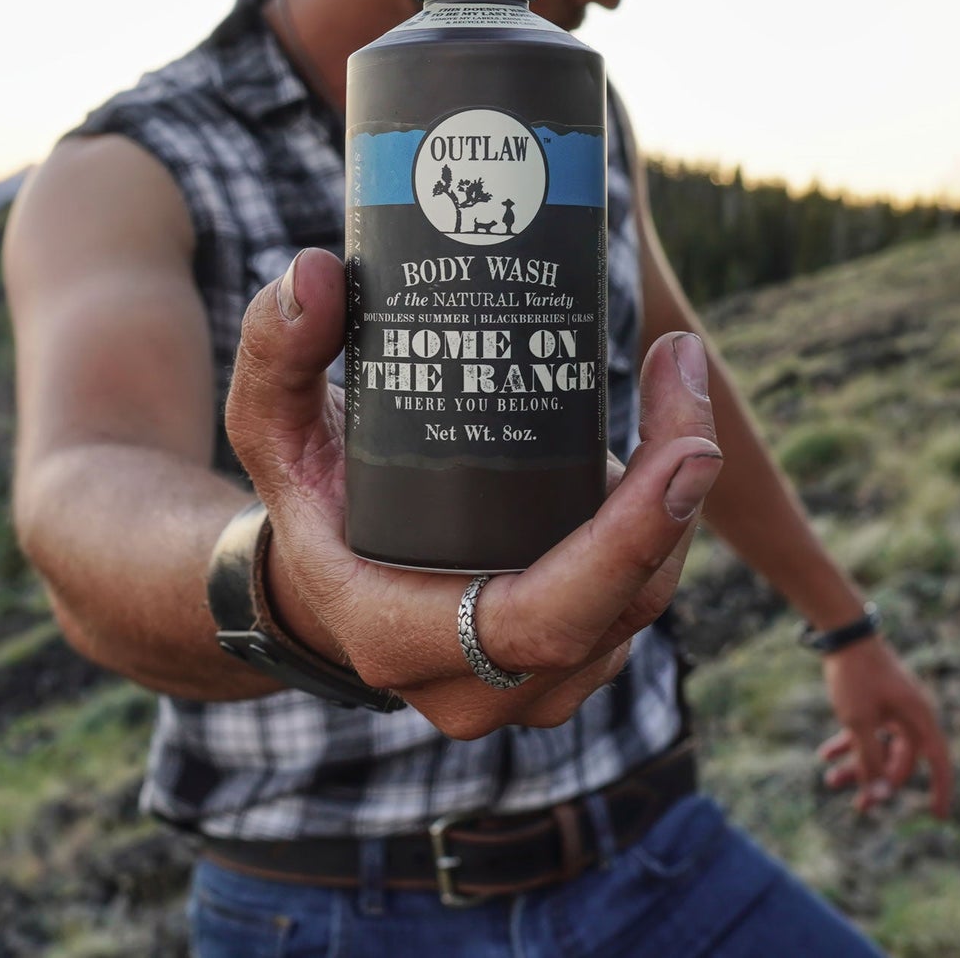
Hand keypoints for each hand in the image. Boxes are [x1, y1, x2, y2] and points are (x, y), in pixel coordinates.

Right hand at [223, 247, 723, 738]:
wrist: (315, 582)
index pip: (546, 617)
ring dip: (677, 500)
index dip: (629, 543)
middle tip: (682, 370)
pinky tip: (665, 433)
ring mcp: (529, 687)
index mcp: (402, 636)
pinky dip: (663, 523)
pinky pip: (636, 599)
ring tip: (671, 380)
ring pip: (641, 602)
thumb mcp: (270, 422)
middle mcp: (477, 687)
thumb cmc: (303, 497)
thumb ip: (277, 348)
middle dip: (675, 494)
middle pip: (621, 604)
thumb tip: (316, 272)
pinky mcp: (562, 661)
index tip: (689, 448)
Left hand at [816, 636, 952, 817]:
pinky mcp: (874, 701)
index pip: (938, 761)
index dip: (941, 790)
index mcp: (918, 718)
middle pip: (900, 761)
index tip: (939, 818)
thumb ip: (870, 760)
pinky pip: (866, 731)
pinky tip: (825, 755)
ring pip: (879, 747)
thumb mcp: (859, 722)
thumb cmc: (855, 675)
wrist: (841, 630)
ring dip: (858, 765)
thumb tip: (881, 797)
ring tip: (829, 781)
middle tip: (857, 806)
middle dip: (878, 782)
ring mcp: (892, 708)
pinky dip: (848, 743)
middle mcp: (910, 715)